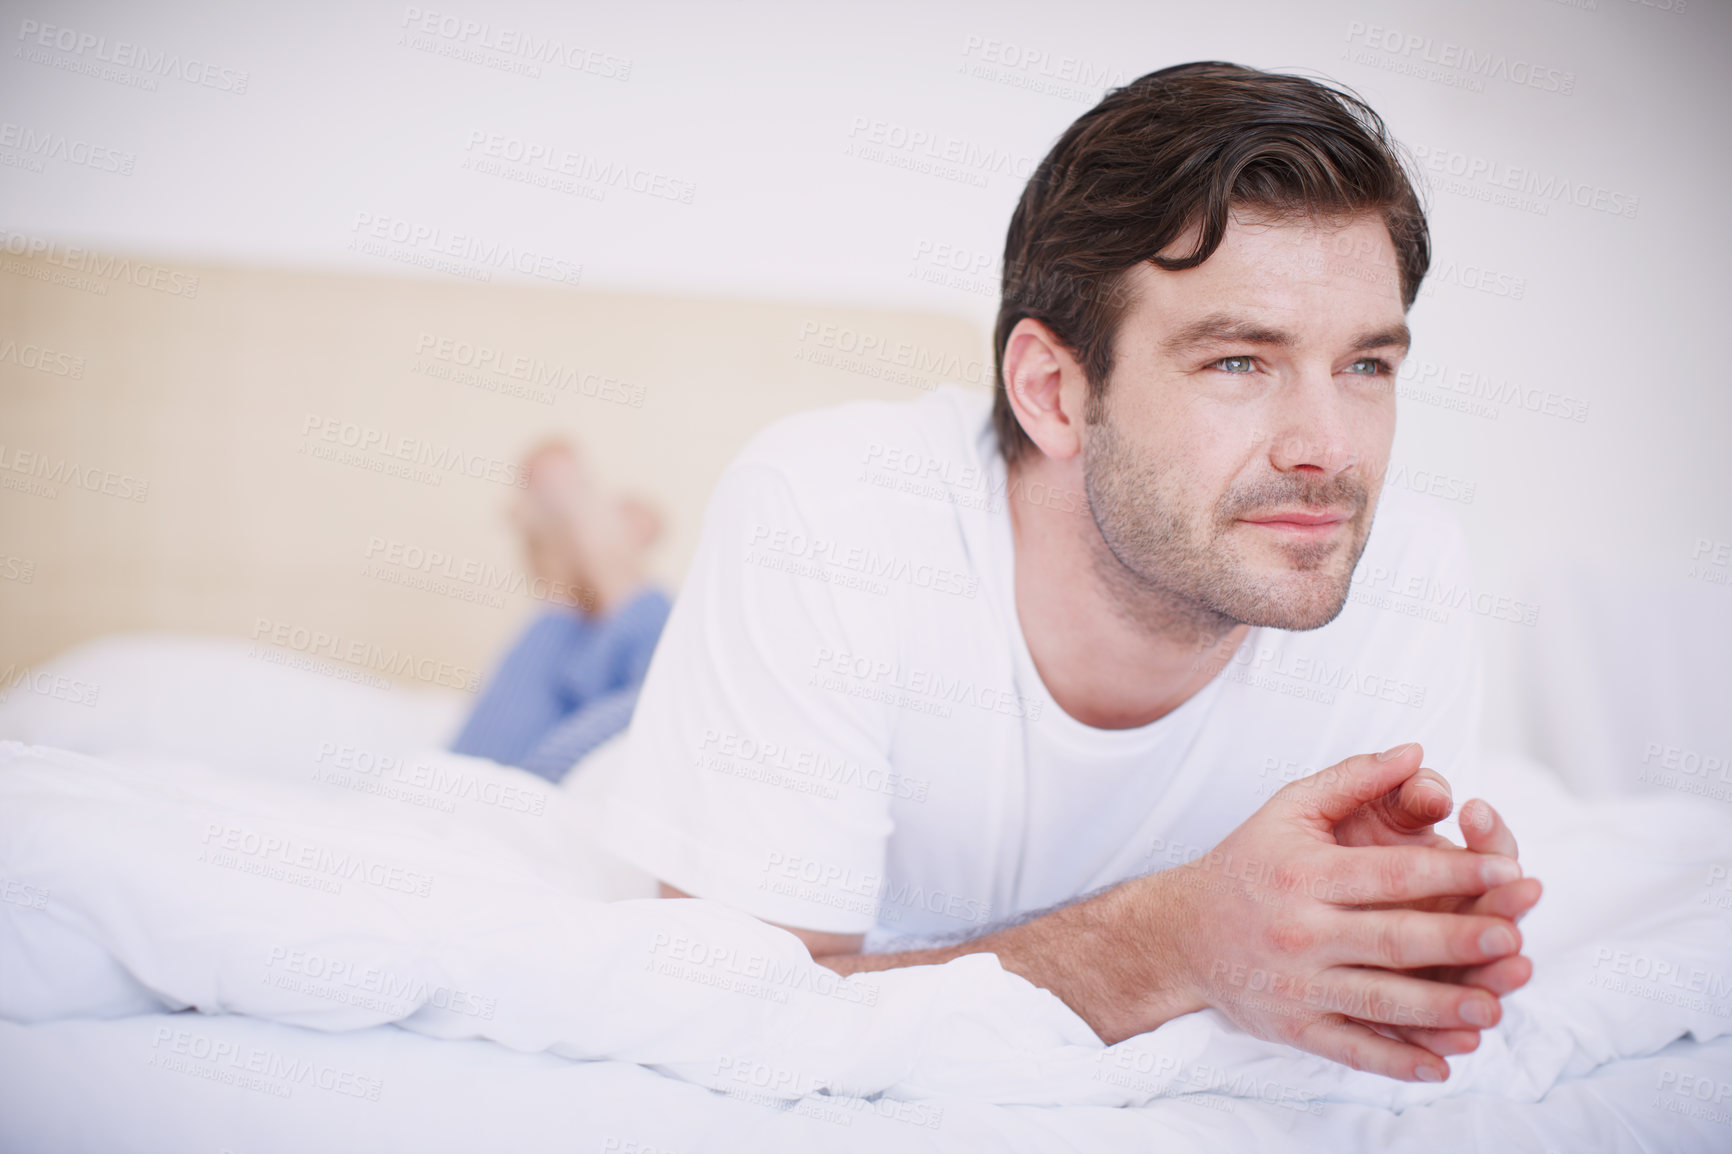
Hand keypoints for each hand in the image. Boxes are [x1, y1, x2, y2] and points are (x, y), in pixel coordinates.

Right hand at [1137, 747, 1527, 1081]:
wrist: (1180, 932)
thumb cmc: (1247, 863)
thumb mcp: (1289, 809)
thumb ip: (1354, 778)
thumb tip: (1416, 752)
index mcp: (1305, 875)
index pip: (1390, 874)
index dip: (1452, 871)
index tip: (1507, 869)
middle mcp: (1300, 932)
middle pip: (1392, 940)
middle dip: (1457, 941)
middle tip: (1513, 937)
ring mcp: (1297, 985)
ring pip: (1380, 1001)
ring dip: (1440, 1009)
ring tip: (1494, 1009)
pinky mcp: (1294, 1027)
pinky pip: (1351, 1049)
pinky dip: (1398, 1061)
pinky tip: (1443, 1063)